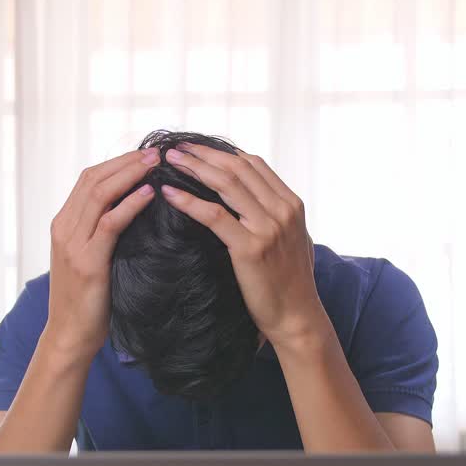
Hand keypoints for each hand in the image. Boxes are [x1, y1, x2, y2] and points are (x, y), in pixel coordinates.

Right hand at [44, 148, 159, 358]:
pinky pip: (110, 223)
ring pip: (100, 194)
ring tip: (155, 165)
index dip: (117, 162)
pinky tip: (149, 194)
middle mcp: (64, 228)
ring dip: (130, 175)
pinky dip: (130, 204)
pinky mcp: (88, 262)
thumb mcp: (90, 257)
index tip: (144, 155)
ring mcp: (73, 244)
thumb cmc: (87, 299)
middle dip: (126, 162)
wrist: (70, 334)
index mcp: (63, 223)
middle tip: (156, 152)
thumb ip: (101, 232)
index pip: (89, 179)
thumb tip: (132, 208)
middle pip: (94, 179)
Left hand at [160, 144, 327, 352]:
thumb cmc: (291, 283)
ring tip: (168, 161)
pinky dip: (188, 200)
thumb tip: (258, 201)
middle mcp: (282, 210)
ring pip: (225, 183)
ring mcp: (267, 228)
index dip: (222, 152)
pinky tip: (169, 193)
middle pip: (237, 167)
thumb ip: (278, 216)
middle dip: (203, 154)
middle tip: (175, 148)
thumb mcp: (294, 240)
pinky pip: (214, 215)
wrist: (297, 317)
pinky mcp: (250, 248)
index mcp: (292, 204)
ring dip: (193, 168)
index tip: (197, 149)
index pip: (254, 165)